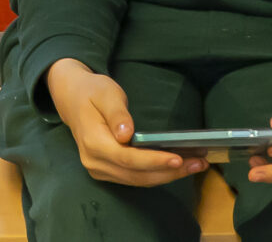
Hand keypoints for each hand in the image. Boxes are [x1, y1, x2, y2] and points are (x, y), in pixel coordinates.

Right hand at [46, 58, 207, 187]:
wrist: (72, 98)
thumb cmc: (92, 92)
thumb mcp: (105, 93)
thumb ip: (117, 114)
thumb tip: (126, 135)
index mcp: (93, 142)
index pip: (128, 158)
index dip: (154, 161)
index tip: (178, 158)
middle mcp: (95, 162)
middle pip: (137, 175)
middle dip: (169, 172)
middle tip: (199, 163)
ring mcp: (99, 170)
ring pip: (138, 180)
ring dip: (167, 176)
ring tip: (195, 165)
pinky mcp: (107, 171)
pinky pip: (135, 178)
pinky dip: (157, 174)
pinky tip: (177, 167)